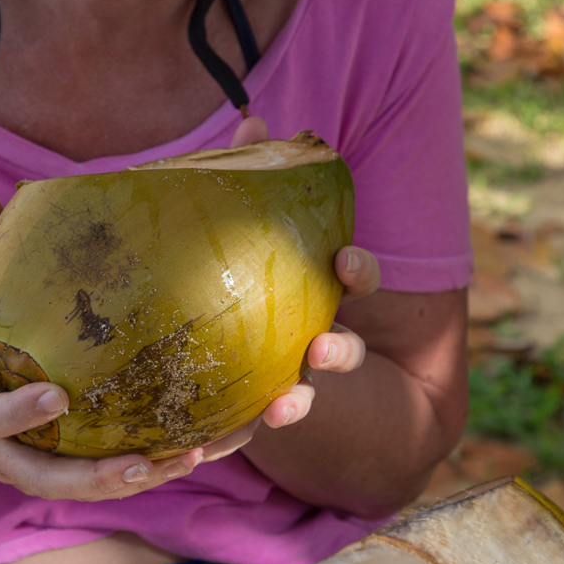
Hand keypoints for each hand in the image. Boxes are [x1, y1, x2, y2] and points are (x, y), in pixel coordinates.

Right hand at [0, 194, 207, 500]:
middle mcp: (1, 452)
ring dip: (133, 480)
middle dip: (94, 477)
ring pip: (81, 487)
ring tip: (187, 459)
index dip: (18, 414)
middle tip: (142, 463)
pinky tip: (193, 453)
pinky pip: (103, 479)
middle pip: (44, 478)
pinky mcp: (63, 470)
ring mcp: (33, 466)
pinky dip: (145, 472)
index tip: (57, 397)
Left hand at [228, 117, 379, 433]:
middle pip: (344, 349)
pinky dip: (233, 440)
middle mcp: (324, 339)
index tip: (346, 263)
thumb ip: (261, 177)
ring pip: (306, 396)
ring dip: (300, 402)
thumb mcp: (263, 234)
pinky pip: (247, 432)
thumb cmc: (261, 279)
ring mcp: (298, 383)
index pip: (356, 278)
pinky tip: (205, 446)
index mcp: (326, 290)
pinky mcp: (256, 414)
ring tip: (286, 405)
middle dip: (340, 352)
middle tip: (324, 348)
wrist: (272, 357)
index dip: (359, 272)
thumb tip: (254, 117)